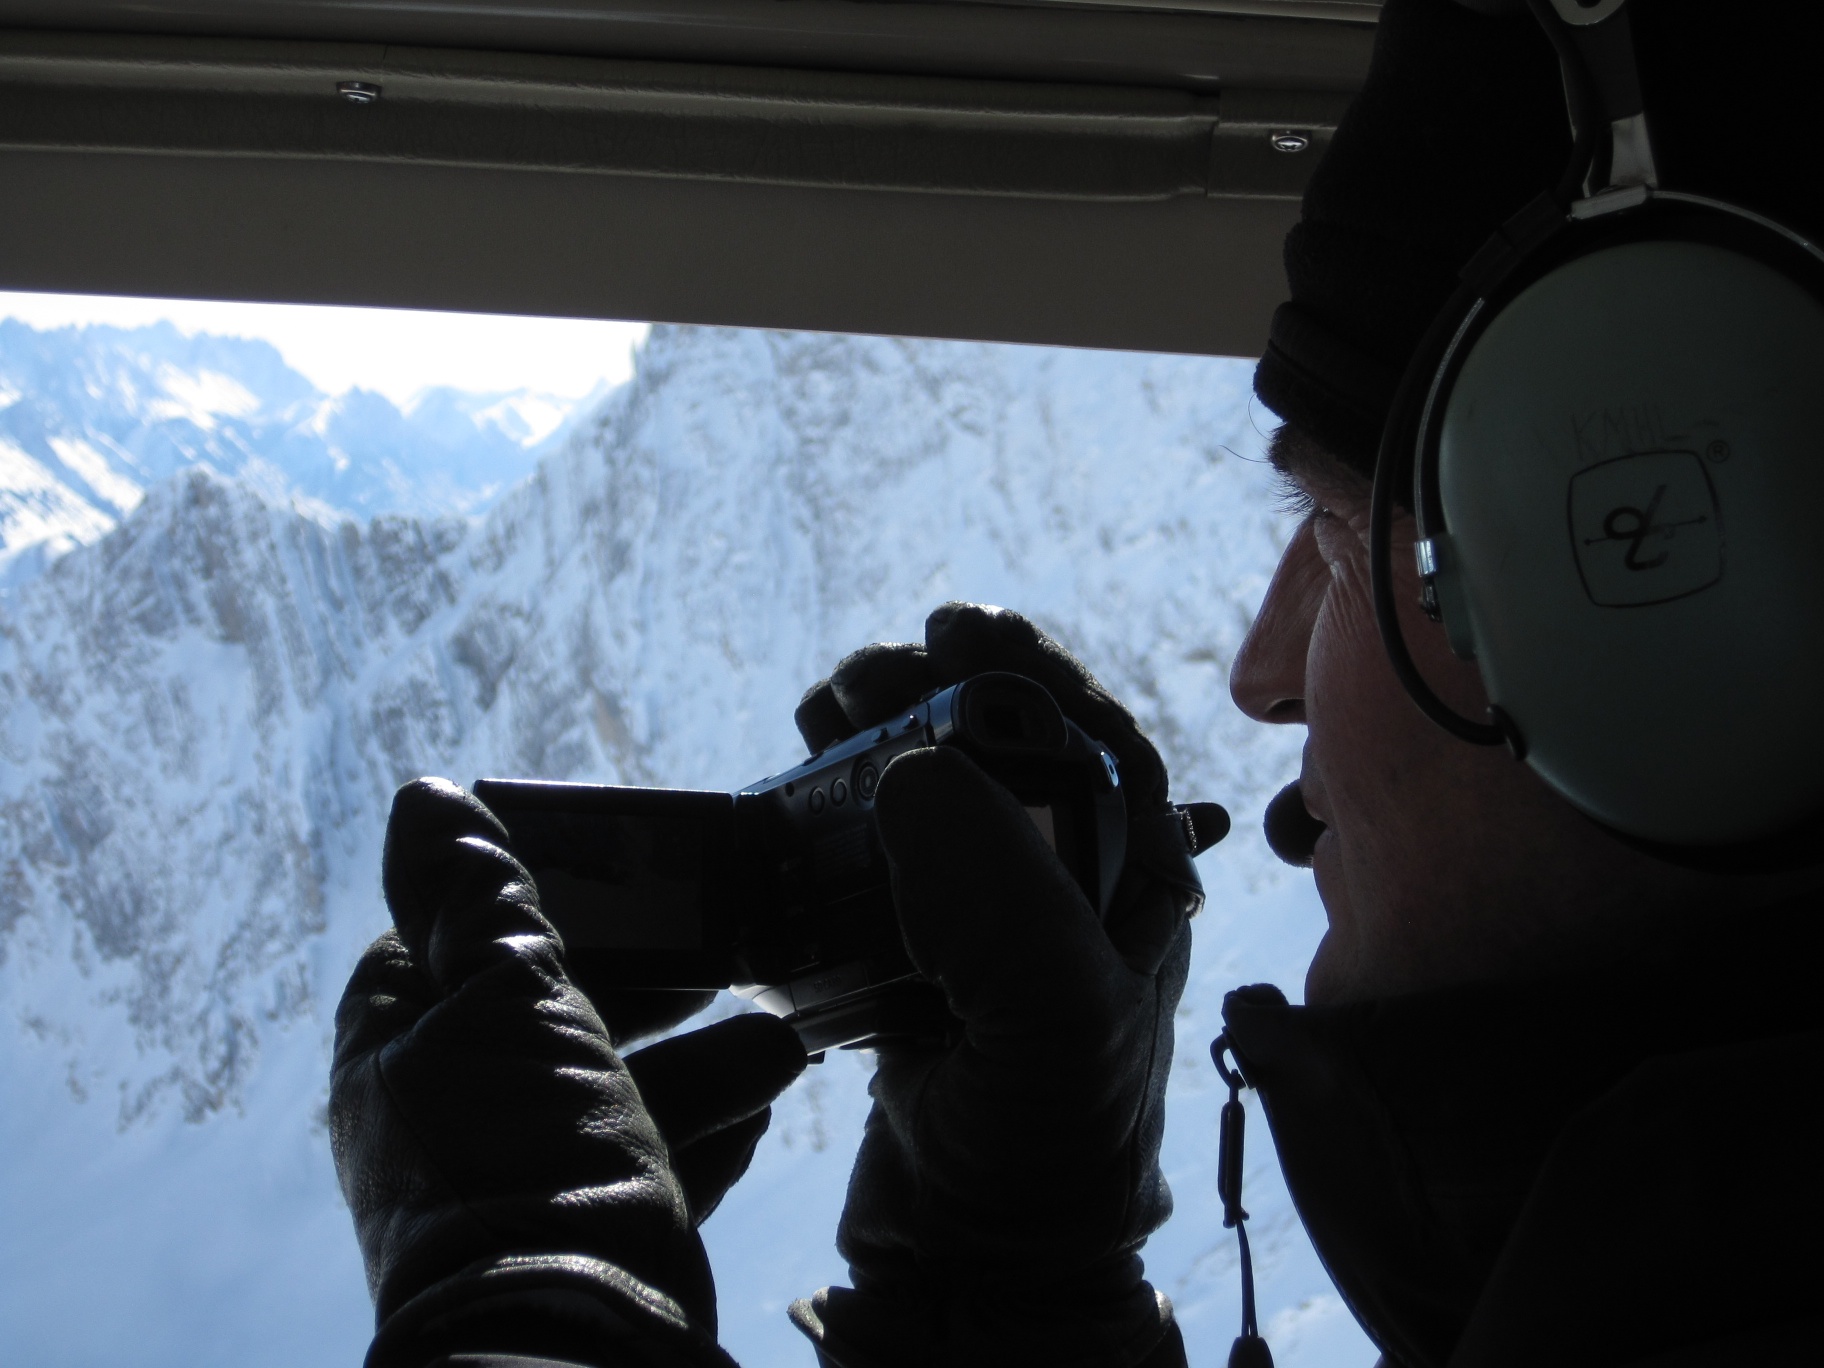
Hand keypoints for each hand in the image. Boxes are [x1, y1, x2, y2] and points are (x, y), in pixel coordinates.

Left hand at [331, 778, 804, 1367]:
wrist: (571, 1343)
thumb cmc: (531, 1155)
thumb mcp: (512, 998)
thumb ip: (479, 898)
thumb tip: (423, 799)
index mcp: (404, 1043)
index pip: (446, 936)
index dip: (525, 898)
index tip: (612, 882)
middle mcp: (448, 1110)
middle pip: (549, 1010)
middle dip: (650, 984)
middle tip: (719, 956)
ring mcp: (514, 1177)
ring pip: (611, 1088)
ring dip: (699, 1060)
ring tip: (779, 1041)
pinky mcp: (578, 1233)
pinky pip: (643, 1159)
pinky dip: (700, 1130)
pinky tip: (762, 1110)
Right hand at [787, 604, 1210, 1367]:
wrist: (977, 1251)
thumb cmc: (1049, 1139)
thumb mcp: (1054, 1012)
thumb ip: (1001, 891)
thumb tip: (914, 770)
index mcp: (1133, 874)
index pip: (1089, 729)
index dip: (1023, 664)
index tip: (952, 626)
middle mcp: (1067, 878)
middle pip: (996, 739)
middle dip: (926, 689)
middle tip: (857, 684)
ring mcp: (986, 908)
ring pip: (931, 780)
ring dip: (874, 733)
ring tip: (822, 719)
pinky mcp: (917, 941)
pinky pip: (876, 843)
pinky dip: (836, 800)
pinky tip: (806, 782)